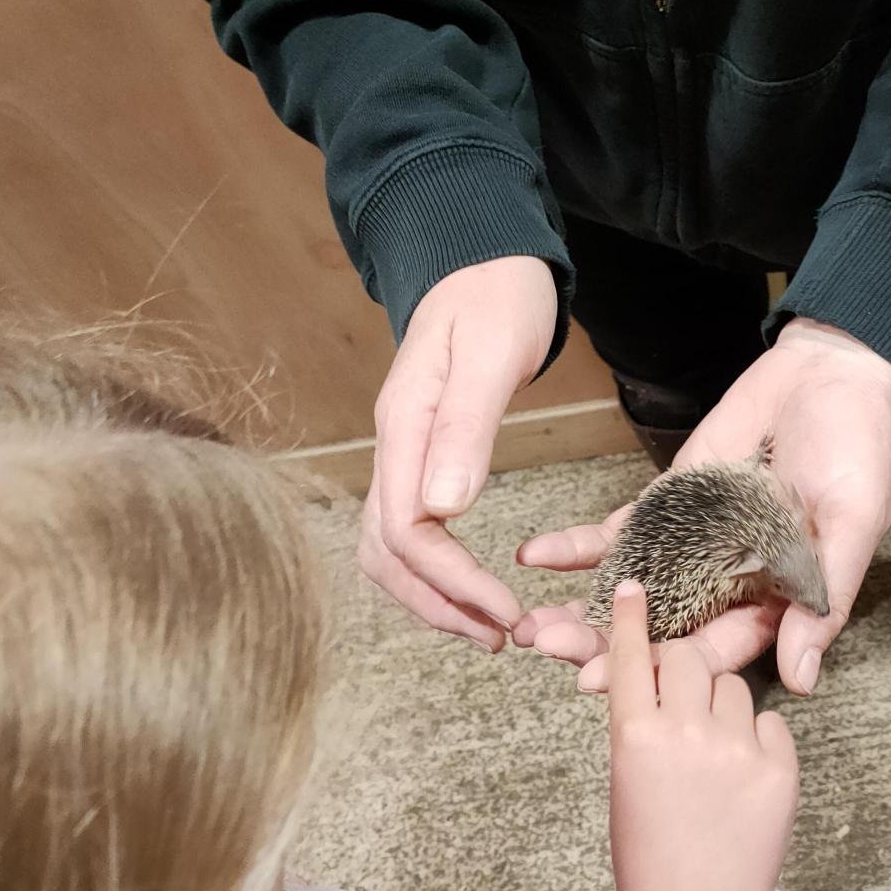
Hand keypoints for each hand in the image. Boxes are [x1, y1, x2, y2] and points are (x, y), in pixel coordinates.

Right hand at [359, 257, 556, 647]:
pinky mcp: (420, 456)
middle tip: (501, 637)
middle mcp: (393, 446)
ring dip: (436, 598)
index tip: (504, 611)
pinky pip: (412, 531)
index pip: (406, 531)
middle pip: (387, 555)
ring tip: (491, 627)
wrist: (484, 254)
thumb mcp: (491, 352)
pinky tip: (477, 587)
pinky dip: (440, 572)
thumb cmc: (496, 293)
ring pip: (392, 551)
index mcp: (405, 425)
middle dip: (440, 605)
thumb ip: (467, 426)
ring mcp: (402, 453)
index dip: (452, 582)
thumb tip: (444, 508)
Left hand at [516, 318, 890, 692]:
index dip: (660, 671)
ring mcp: (691, 545)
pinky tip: (537, 557)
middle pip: (660, 630)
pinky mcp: (667, 505)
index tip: (601, 683)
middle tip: (550, 650)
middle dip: (603, 645)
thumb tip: (801, 681)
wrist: (830, 376)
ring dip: (581, 608)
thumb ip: (821, 598)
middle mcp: (727, 584)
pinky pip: (617, 535)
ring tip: (530, 624)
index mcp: (774, 601)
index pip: (711, 651)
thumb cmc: (859, 450)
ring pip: (630, 590)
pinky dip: (578, 547)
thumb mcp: (851, 524)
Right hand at [607, 579, 798, 890]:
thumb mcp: (627, 784)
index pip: (627, 658)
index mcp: (634, 739)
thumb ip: (641, 728)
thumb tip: (658, 684)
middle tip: (681, 692)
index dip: (627, 618)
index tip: (632, 585)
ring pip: (732, 687)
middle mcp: (686, 734)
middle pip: (687, 657)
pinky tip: (742, 778)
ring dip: (721, 704)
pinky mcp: (780, 767)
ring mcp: (738, 749)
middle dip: (682, 665)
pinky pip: (770, 724)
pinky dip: (758, 740)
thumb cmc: (649, 857)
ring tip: (712, 756)